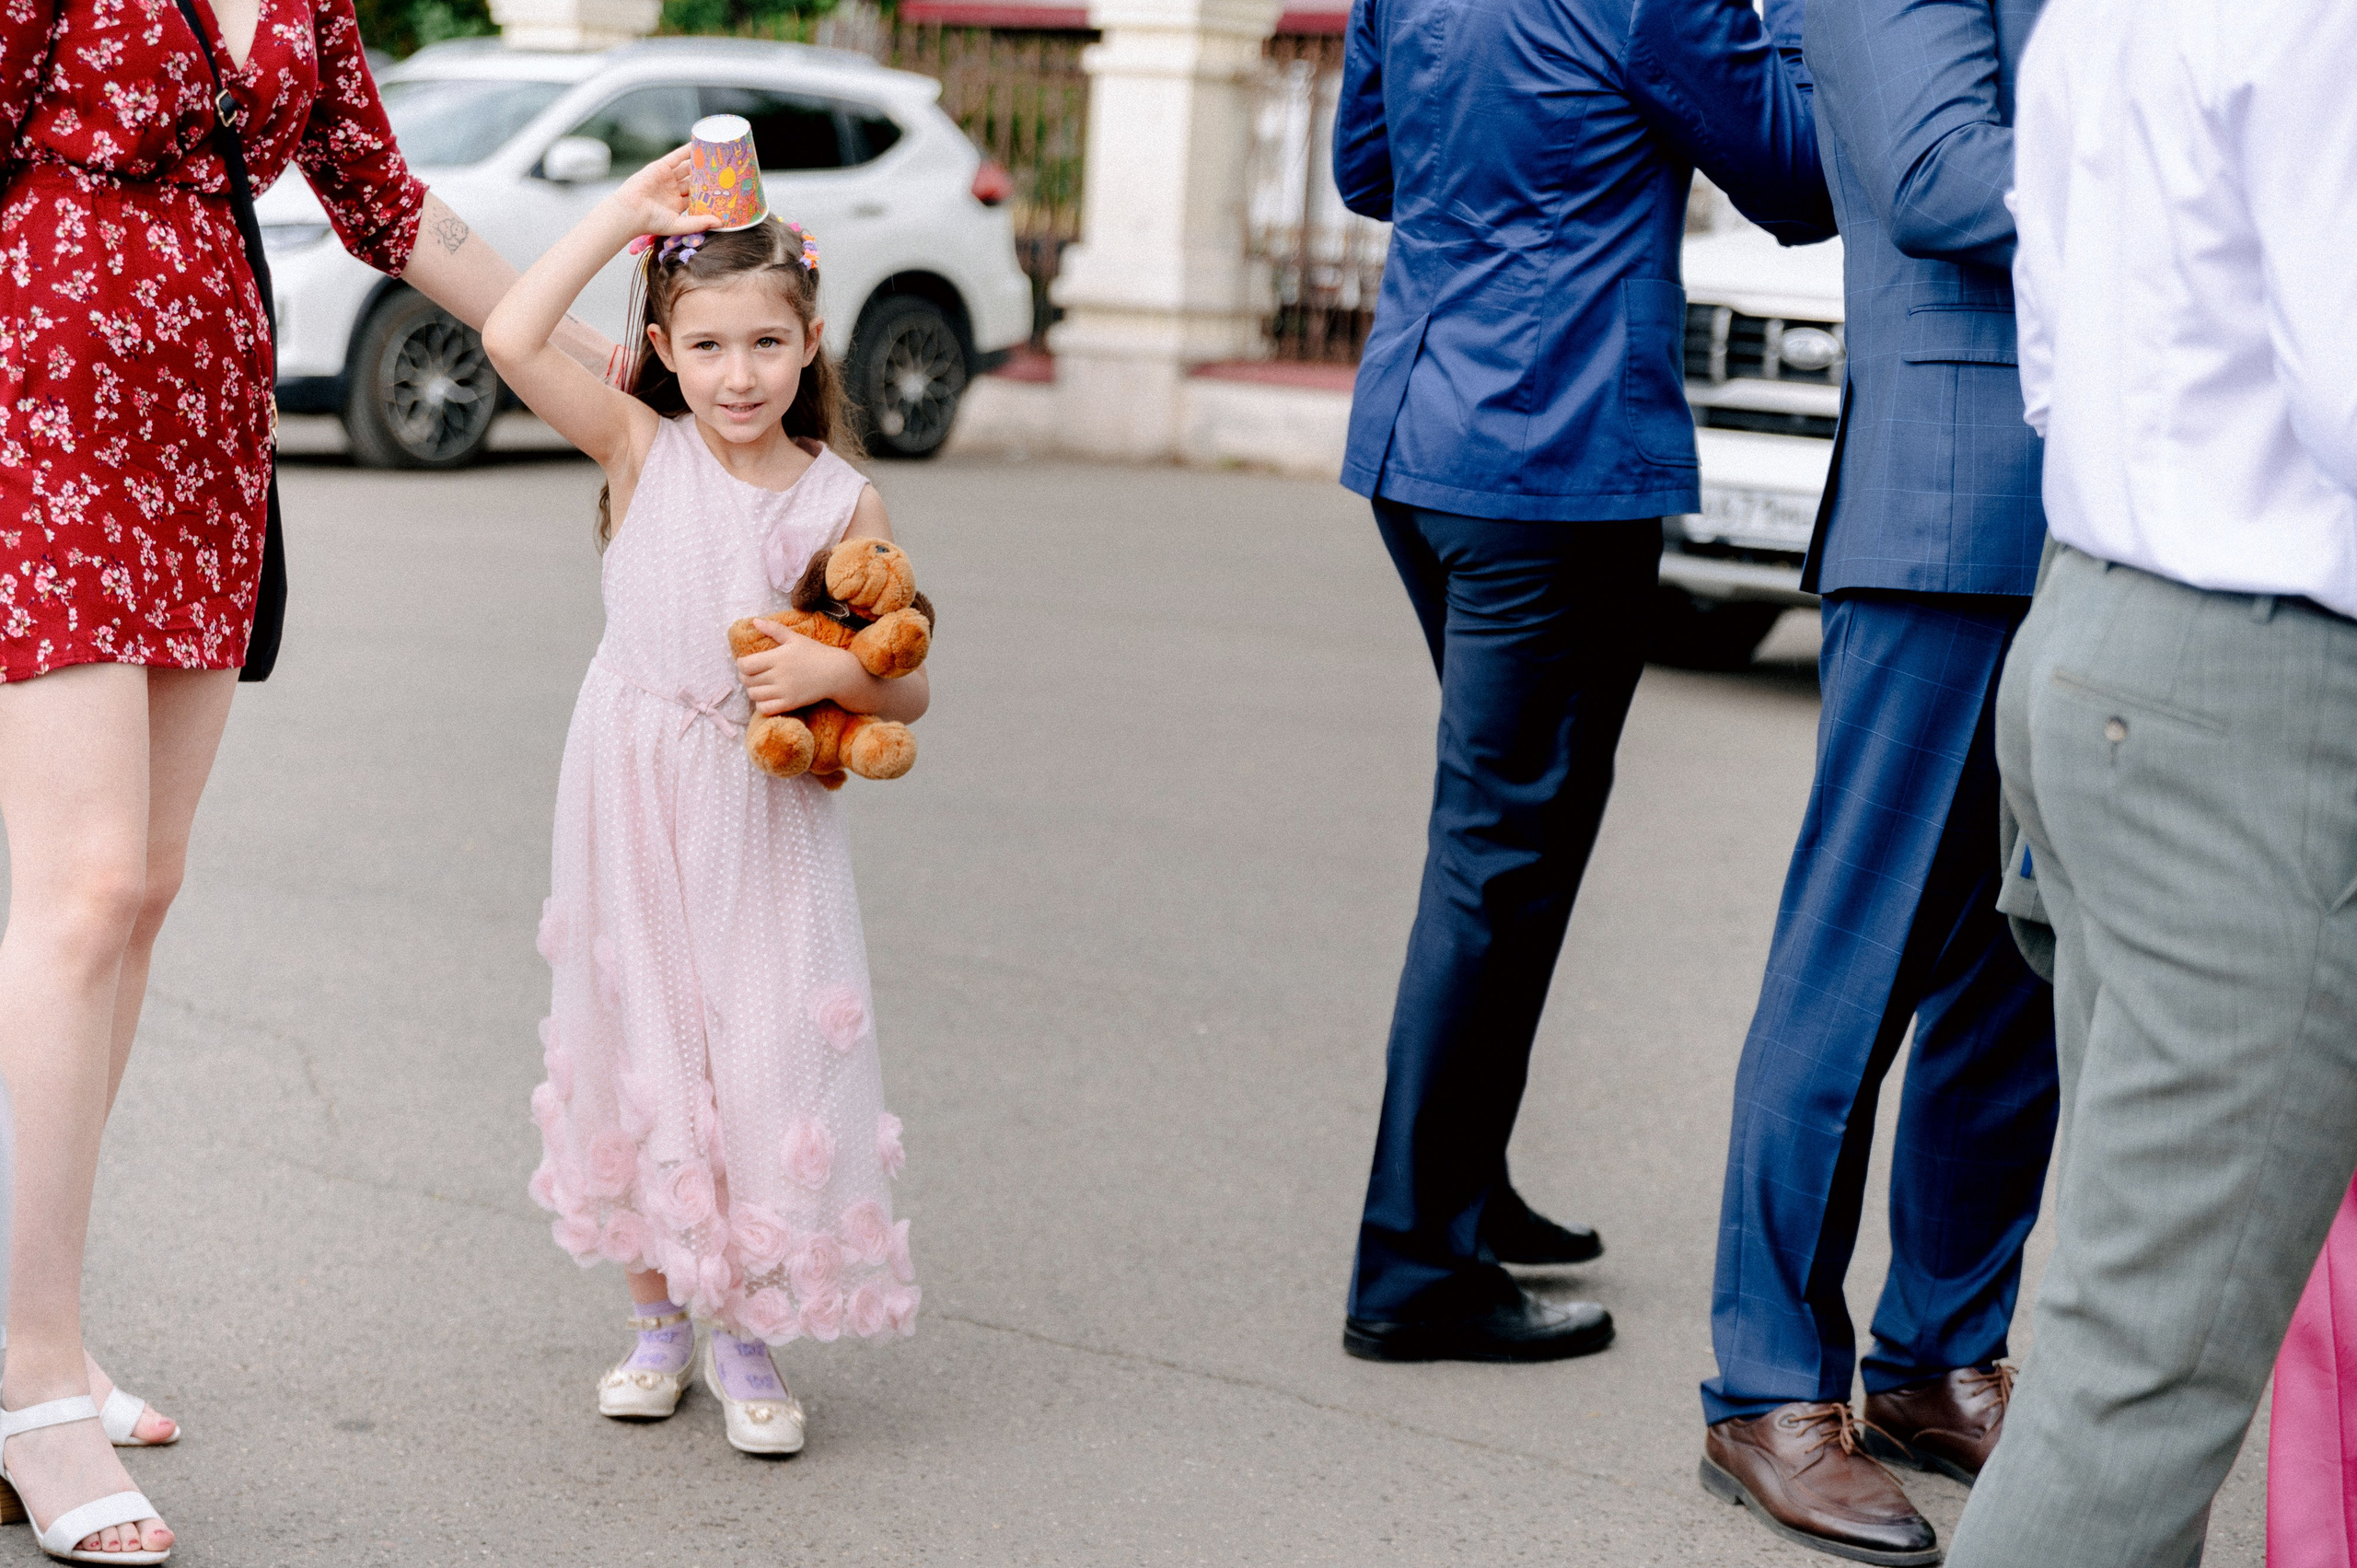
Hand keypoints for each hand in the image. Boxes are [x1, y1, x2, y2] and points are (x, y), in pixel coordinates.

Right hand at [603, 147, 719, 243]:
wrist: (631, 212)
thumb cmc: (651, 222)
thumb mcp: (679, 225)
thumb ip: (699, 223)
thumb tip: (721, 223)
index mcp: (678, 205)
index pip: (698, 197)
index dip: (710, 193)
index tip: (726, 189)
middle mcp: (673, 191)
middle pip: (694, 181)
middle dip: (707, 176)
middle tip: (724, 170)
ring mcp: (667, 178)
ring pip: (687, 167)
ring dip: (699, 161)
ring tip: (714, 155)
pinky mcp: (661, 167)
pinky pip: (676, 156)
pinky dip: (686, 150)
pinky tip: (697, 144)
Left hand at [737, 621, 855, 714]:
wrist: (837, 673)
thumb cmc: (815, 653)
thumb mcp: (795, 638)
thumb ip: (773, 629)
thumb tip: (754, 621)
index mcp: (778, 657)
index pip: (745, 665)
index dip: (741, 664)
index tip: (746, 662)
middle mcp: (779, 675)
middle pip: (747, 680)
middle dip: (745, 677)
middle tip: (752, 674)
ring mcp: (785, 691)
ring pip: (753, 695)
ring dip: (753, 690)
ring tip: (759, 685)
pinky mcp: (790, 703)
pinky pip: (764, 708)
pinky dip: (761, 704)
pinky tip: (767, 697)